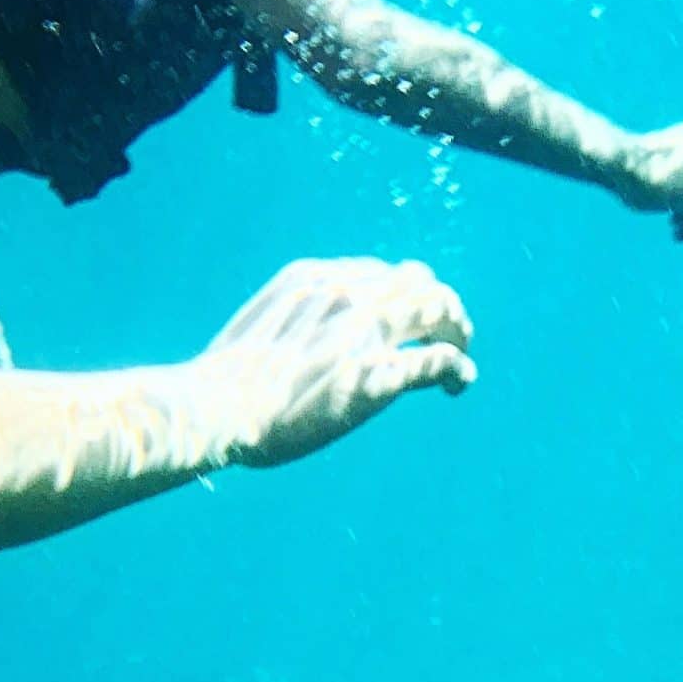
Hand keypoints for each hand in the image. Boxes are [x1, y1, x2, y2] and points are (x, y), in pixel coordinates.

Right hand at [195, 258, 474, 469]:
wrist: (221, 408)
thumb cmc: (224, 386)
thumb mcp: (255, 332)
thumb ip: (288, 324)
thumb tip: (298, 346)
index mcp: (313, 278)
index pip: (378, 273)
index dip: (401, 296)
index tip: (403, 321)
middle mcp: (347, 293)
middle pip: (418, 281)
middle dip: (439, 306)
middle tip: (448, 333)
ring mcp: (366, 331)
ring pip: (439, 309)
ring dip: (457, 329)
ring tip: (461, 353)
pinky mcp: (381, 374)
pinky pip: (437, 360)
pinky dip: (458, 369)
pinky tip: (459, 385)